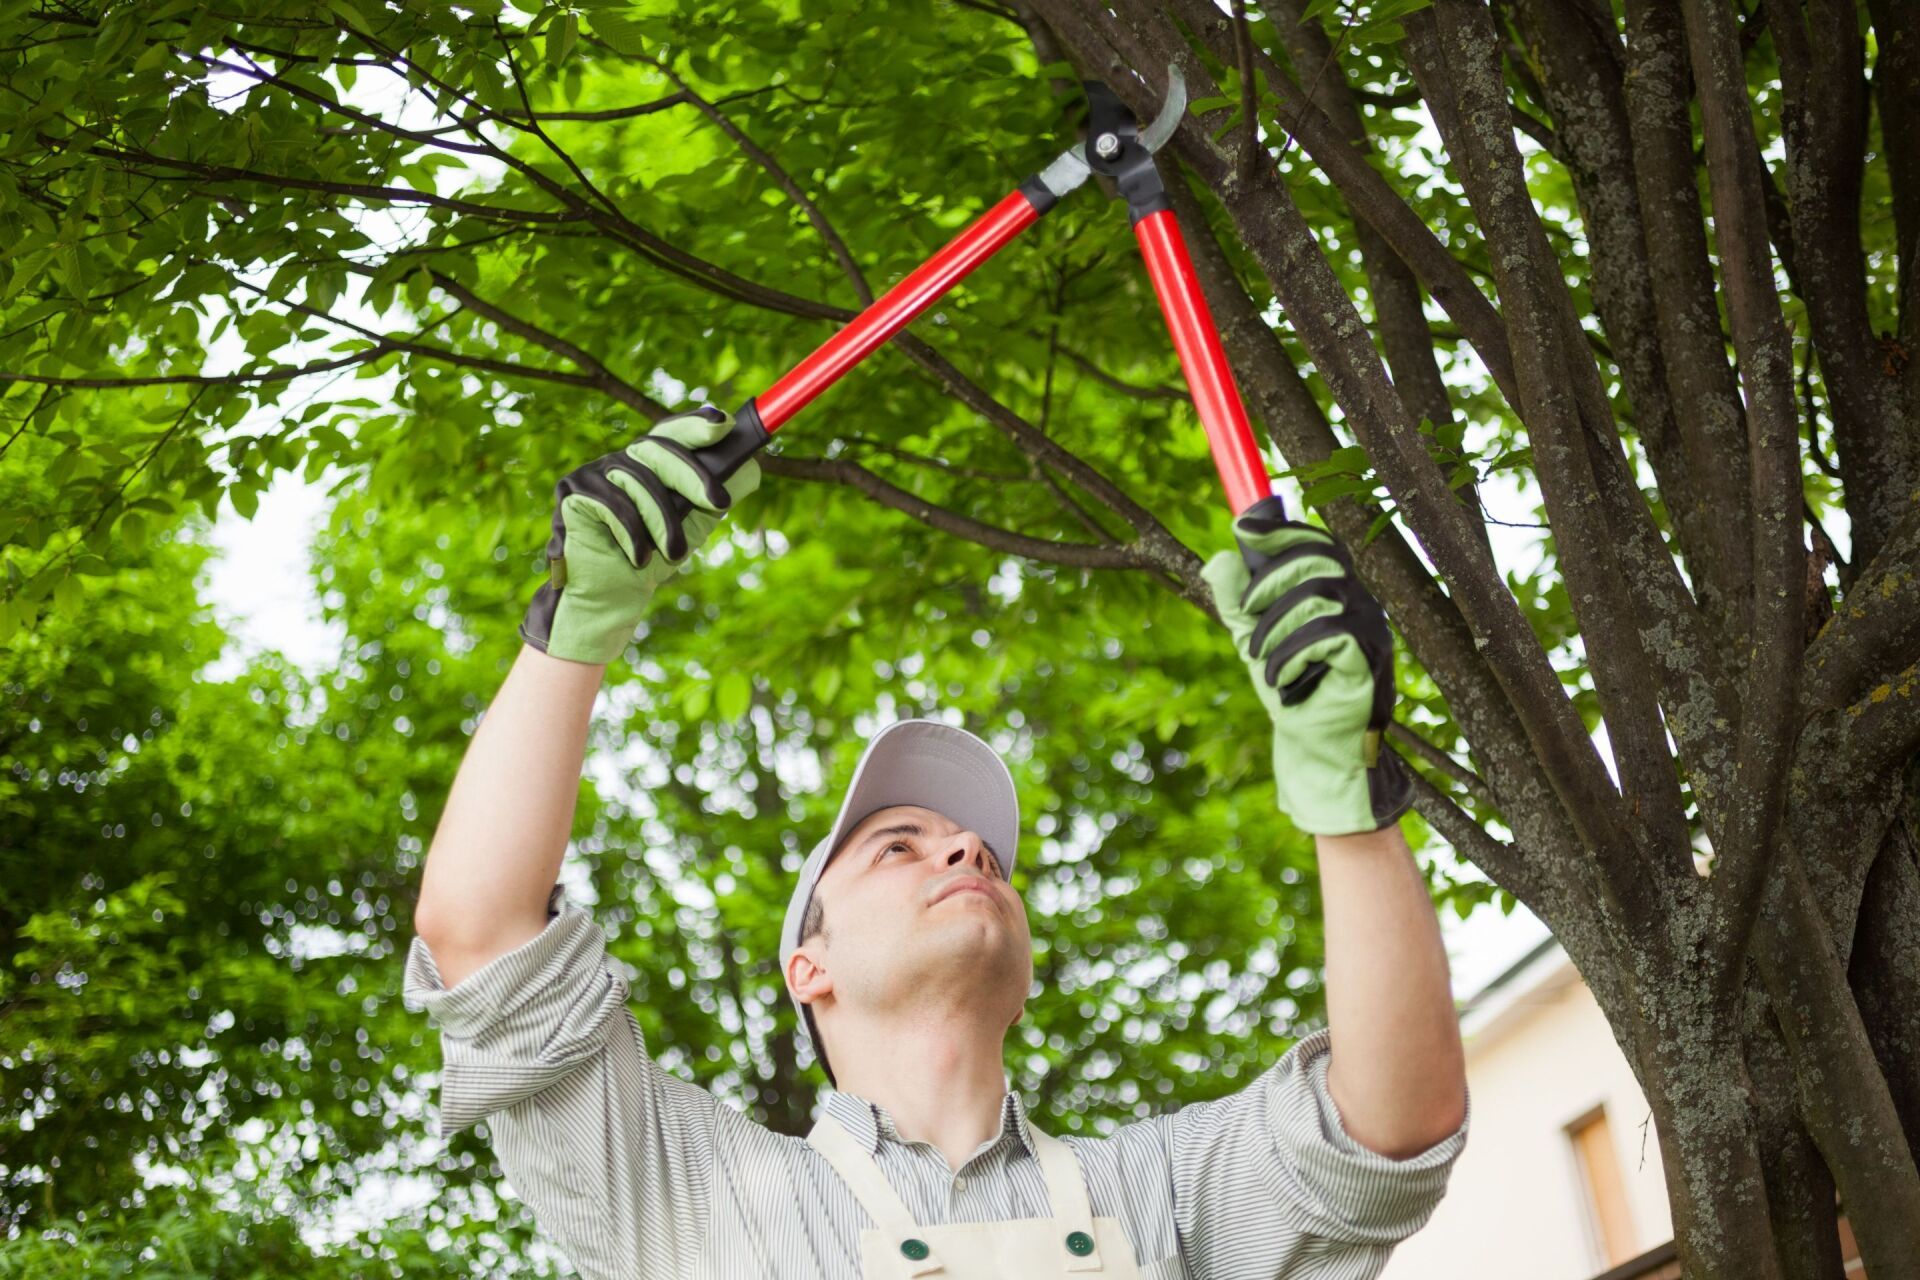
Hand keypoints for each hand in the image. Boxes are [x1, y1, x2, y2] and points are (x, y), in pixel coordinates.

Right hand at [519, 407, 760, 664]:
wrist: (612, 597)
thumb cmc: (652, 558)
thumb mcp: (693, 525)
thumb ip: (714, 496)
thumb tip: (752, 469)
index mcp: (649, 463)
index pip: (673, 433)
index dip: (696, 424)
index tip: (724, 423)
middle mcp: (620, 460)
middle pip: (658, 449)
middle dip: (693, 476)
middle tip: (720, 503)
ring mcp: (594, 472)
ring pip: (639, 480)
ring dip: (662, 522)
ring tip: (673, 555)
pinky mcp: (572, 491)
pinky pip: (611, 502)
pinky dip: (631, 533)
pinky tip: (637, 557)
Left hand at [1201, 508, 1411, 834]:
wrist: (1313, 747)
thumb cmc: (1290, 691)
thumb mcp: (1253, 640)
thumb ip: (1237, 602)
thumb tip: (1220, 558)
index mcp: (1335, 593)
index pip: (1318, 544)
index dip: (1283, 531)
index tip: (1243, 529)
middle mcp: (1359, 604)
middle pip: (1318, 560)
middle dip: (1270, 582)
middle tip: (1245, 613)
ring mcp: (1370, 629)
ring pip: (1318, 595)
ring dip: (1276, 627)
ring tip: (1261, 660)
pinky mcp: (1370, 658)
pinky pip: (1328, 634)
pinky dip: (1293, 654)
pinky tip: (1282, 679)